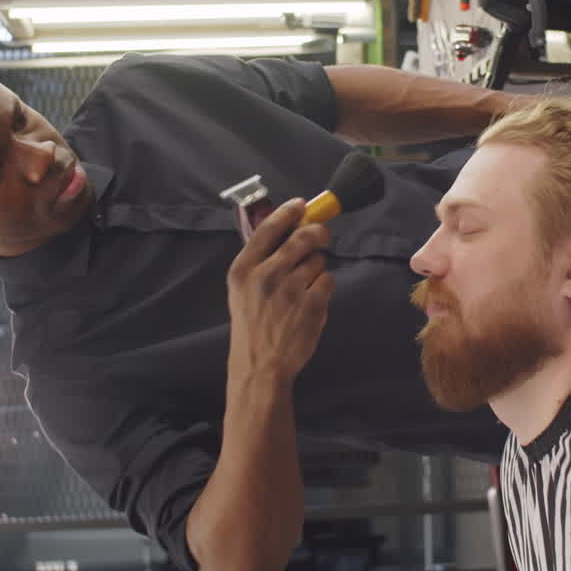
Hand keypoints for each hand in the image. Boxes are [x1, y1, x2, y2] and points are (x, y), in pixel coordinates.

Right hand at [225, 198, 334, 385]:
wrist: (261, 365)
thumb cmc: (252, 326)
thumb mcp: (242, 290)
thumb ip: (260, 261)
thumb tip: (287, 230)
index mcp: (243, 270)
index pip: (268, 229)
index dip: (287, 213)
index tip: (300, 205)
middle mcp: (266, 275)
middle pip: (302, 238)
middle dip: (317, 233)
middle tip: (321, 235)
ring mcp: (291, 290)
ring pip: (318, 260)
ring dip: (317, 268)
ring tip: (304, 286)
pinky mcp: (313, 304)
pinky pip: (328, 280)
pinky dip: (323, 287)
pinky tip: (311, 301)